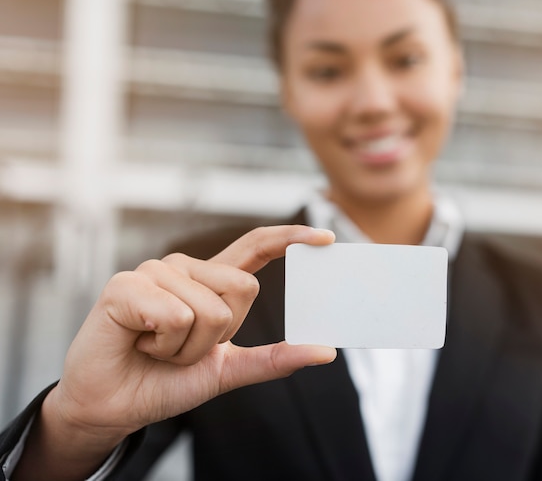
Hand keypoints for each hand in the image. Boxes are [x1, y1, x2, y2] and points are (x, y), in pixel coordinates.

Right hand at [14, 225, 335, 479]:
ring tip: (156, 347)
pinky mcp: (126, 284)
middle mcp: (185, 268)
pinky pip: (174, 316)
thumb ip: (272, 358)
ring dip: (186, 348)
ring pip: (209, 310)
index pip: (255, 247)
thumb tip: (325, 352)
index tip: (326, 237)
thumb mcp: (226, 370)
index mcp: (209, 282)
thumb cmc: (165, 381)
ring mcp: (155, 272)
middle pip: (243, 288)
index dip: (290, 238)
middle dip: (219, 335)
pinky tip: (137, 341)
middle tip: (181, 348)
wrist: (114, 405)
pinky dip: (162, 345)